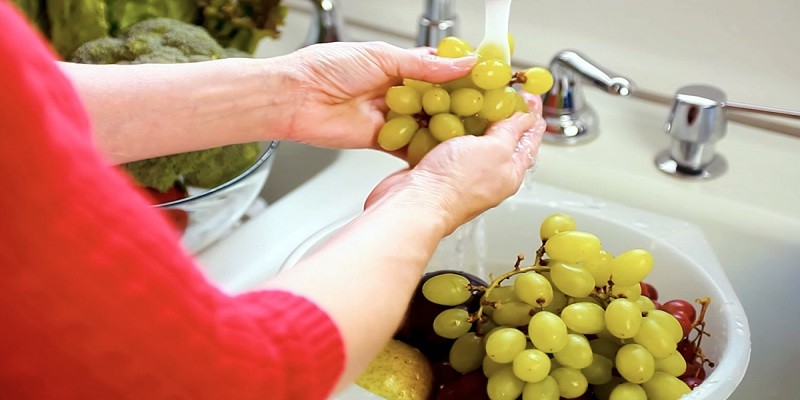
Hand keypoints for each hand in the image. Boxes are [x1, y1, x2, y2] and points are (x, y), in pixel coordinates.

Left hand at [274, 41, 475, 148]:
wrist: (295, 98)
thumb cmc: (325, 68)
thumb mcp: (382, 57)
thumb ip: (424, 66)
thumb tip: (460, 63)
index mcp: (396, 64)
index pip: (438, 70)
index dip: (461, 75)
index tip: (486, 79)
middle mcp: (395, 91)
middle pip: (436, 99)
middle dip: (459, 105)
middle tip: (486, 111)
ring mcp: (390, 116)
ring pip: (426, 124)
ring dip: (446, 128)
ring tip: (473, 133)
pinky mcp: (381, 140)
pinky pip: (409, 146)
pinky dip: (425, 150)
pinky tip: (445, 152)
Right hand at [364, 93, 546, 234]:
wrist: (415, 201)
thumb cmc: (457, 182)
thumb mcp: (495, 149)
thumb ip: (511, 132)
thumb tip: (527, 119)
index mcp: (509, 173)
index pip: (529, 141)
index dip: (533, 117)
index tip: (532, 97)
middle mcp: (487, 175)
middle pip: (501, 140)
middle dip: (504, 115)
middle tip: (504, 92)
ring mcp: (461, 172)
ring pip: (471, 140)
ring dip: (473, 118)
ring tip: (473, 97)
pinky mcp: (438, 169)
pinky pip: (446, 143)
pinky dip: (447, 127)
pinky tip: (444, 114)